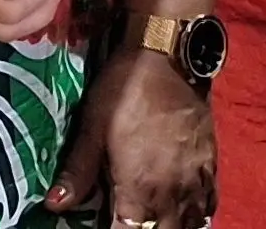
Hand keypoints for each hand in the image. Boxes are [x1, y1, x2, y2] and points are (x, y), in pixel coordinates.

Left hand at [51, 39, 214, 228]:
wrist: (168, 54)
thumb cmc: (124, 90)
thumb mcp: (93, 127)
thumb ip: (78, 171)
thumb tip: (54, 204)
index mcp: (139, 189)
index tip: (106, 222)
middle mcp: (171, 193)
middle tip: (129, 218)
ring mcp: (195, 180)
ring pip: (189, 224)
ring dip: (170, 226)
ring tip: (154, 218)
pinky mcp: (211, 163)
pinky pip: (209, 204)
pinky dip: (197, 215)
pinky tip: (185, 210)